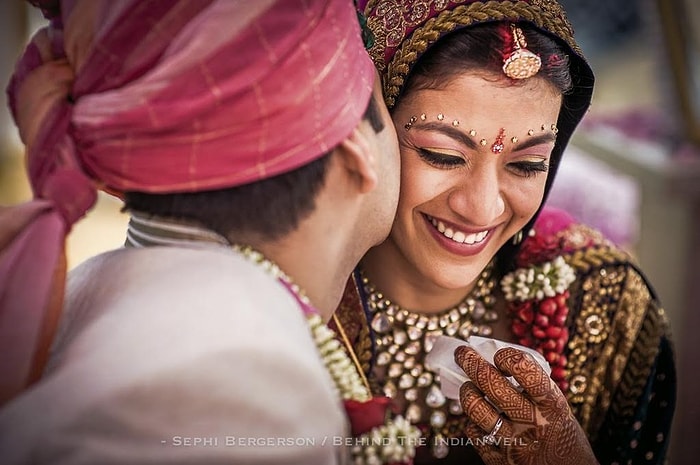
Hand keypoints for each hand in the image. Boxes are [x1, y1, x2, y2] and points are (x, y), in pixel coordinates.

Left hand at [454, 346, 597, 464]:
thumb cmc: (562, 435)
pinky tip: (478, 419)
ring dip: (467, 392)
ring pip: (476, 409)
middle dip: (471, 362)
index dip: (506, 357)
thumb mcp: (558, 408)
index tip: (499, 356)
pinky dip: (473, 423)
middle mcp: (533, 423)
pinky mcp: (500, 462)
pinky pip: (475, 435)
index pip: (525, 370)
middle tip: (462, 353)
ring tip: (468, 387)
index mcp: (552, 405)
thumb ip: (533, 388)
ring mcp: (515, 444)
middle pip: (491, 384)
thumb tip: (496, 360)